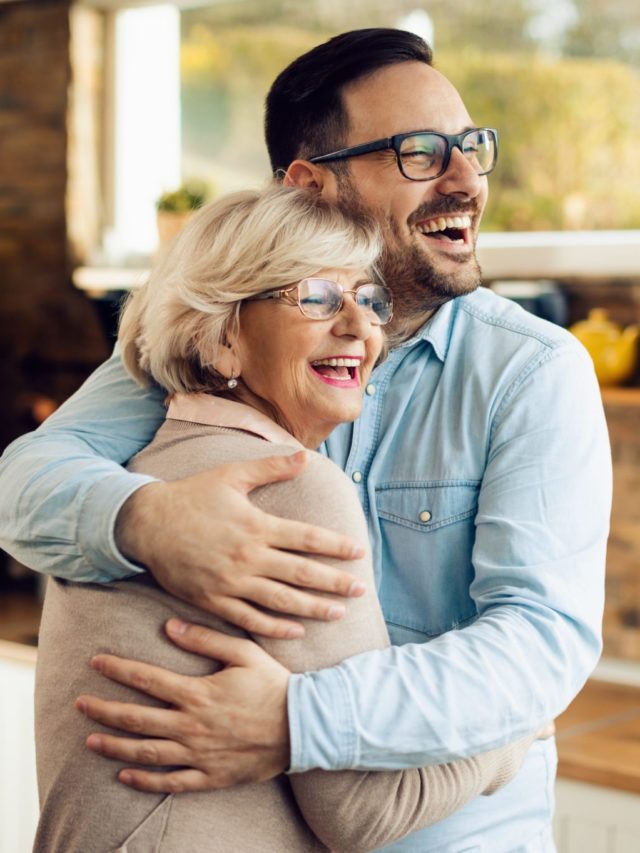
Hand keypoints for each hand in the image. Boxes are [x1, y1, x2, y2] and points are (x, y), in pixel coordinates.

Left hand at [76, 619, 289, 792]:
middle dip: (104, 710)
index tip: (95, 662)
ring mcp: (199, 754)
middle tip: (79, 704)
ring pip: (146, 753)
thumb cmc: (274, 684)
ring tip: (91, 741)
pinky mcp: (211, 776)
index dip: (118, 669)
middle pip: (137, 718)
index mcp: (198, 692)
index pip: (147, 679)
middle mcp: (192, 726)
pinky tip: (125, 776)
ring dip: (115, 746)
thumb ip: (206, 638)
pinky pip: (171, 783)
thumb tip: (170, 626)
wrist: (304, 726)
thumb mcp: (244, 652)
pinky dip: (145, 781)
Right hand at [116, 451, 365, 637]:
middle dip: (335, 582)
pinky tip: (296, 631)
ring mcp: (230, 582)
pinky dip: (275, 627)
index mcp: (256, 525)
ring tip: (339, 613)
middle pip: (301, 573)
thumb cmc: (192, 496)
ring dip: (313, 608)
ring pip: (280, 600)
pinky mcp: (213, 600)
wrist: (146, 523)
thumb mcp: (232, 476)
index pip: (306, 538)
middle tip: (361, 589)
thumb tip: (305, 456)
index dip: (335, 546)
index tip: (358, 552)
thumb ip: (271, 468)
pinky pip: (249, 619)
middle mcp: (247, 556)